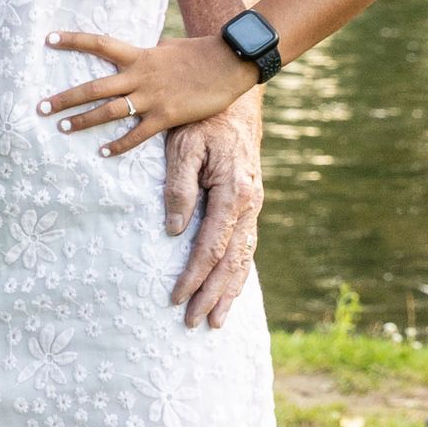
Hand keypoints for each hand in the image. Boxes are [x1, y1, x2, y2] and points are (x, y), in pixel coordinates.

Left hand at [39, 29, 247, 154]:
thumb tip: (137, 58)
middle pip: (94, 87)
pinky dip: (119, 145)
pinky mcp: (166, 116)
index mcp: (139, 55)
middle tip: (40, 107)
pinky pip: (137, 134)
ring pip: (109, 111)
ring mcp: (152, 97)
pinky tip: (104, 153)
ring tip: (62, 128)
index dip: (72, 40)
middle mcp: (140, 75)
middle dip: (65, 98)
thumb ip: (147, 56)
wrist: (230, 62)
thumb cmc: (199, 53)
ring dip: (83, 121)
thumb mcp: (167, 48)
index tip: (47, 39)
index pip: (99, 44)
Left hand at [163, 91, 263, 330]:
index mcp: (234, 192)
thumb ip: (178, 188)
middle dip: (212, 295)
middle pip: (232, 261)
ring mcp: (254, 207)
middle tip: (193, 323)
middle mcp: (250, 205)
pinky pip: (247, 247)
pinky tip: (230, 291)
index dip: (194, 275)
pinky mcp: (250, 206)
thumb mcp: (183, 147)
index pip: (212, 246)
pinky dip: (239, 274)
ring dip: (229, 292)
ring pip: (244, 259)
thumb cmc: (202, 122)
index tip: (176, 298)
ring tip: (214, 321)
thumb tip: (174, 231)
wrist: (234, 103)